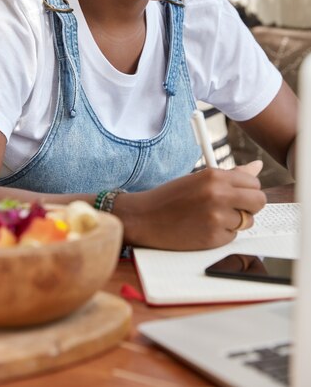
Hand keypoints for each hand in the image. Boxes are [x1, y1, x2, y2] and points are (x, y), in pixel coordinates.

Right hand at [117, 160, 265, 249]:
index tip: (238, 193)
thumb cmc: (170, 197)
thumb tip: (257, 166)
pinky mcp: (214, 238)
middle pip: (259, 201)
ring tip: (212, 217)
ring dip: (235, 221)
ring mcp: (217, 217)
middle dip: (250, 206)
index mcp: (214, 175)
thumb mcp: (199, 179)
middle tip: (233, 207)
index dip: (248, 189)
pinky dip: (222, 234)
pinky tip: (204, 228)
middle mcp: (218, 194)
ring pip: (247, 221)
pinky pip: (233, 236)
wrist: (144, 218)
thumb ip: (231, 175)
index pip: (253, 182)